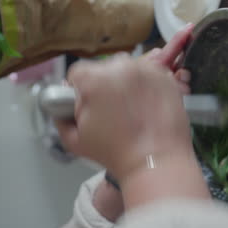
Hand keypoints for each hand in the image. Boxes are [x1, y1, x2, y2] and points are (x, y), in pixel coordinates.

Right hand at [56, 24, 194, 179]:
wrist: (156, 161)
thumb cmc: (115, 153)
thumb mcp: (74, 140)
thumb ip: (61, 116)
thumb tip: (63, 103)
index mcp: (93, 78)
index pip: (77, 73)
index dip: (80, 91)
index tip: (90, 107)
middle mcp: (121, 66)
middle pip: (104, 68)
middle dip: (105, 85)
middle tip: (113, 111)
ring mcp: (147, 70)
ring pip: (128, 69)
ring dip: (127, 83)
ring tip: (133, 110)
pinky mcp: (167, 77)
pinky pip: (150, 75)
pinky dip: (148, 86)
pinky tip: (148, 106)